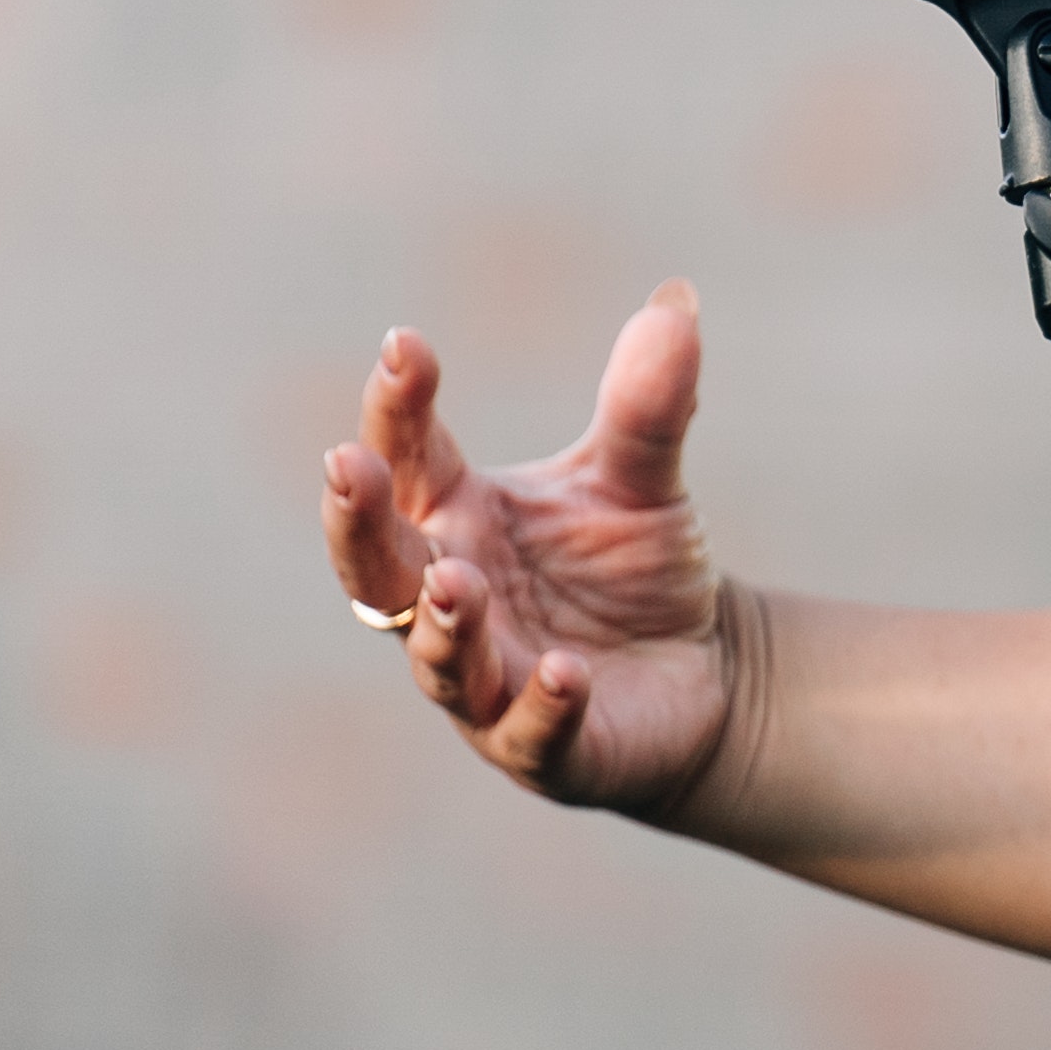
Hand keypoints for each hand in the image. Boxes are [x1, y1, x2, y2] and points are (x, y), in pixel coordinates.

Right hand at [318, 282, 744, 811]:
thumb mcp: (642, 482)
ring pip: (440, 658)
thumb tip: (680, 301)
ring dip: (444, 622)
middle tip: (347, 467)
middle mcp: (450, 597)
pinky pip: (530, 731)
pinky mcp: (543, 748)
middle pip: (377, 564)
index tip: (406, 346)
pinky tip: (565, 674)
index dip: (397, 405)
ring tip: (459, 582)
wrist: (703, 676)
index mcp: (456, 518)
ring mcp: (487, 681)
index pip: (408, 456)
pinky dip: (542, 704)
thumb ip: (648, 406)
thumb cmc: (634, 571)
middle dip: (356, 519)